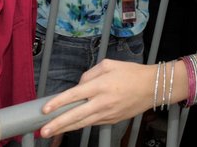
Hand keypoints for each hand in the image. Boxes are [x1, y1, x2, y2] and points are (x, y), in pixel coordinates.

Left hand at [40, 59, 154, 137]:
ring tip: (52, 133)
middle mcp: (102, 102)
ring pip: (83, 123)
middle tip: (43, 131)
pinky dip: (80, 124)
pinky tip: (70, 126)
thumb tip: (78, 86)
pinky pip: (93, 122)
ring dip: (66, 128)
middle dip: (58, 124)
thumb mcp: (108, 64)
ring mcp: (108, 113)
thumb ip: (89, 74)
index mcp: (100, 85)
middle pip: (76, 115)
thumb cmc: (131, 73)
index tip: (45, 109)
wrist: (152, 87)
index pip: (74, 96)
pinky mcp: (112, 120)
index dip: (58, 103)